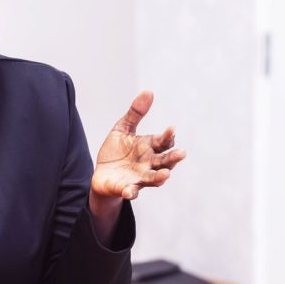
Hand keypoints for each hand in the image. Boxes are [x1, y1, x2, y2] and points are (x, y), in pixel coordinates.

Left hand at [91, 91, 185, 207]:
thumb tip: (149, 91)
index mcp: (149, 148)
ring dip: (160, 177)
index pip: (163, 142)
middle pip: (164, 161)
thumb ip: (135, 113)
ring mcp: (139, 178)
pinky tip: (130, 191)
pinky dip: (131, 192)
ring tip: (166, 175)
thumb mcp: (123, 129)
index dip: (168, 136)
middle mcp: (148, 164)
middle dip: (173, 158)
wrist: (102, 174)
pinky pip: (130, 192)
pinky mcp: (126, 189)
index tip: (172, 129)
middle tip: (182, 153)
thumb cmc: (116, 151)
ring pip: (153, 179)